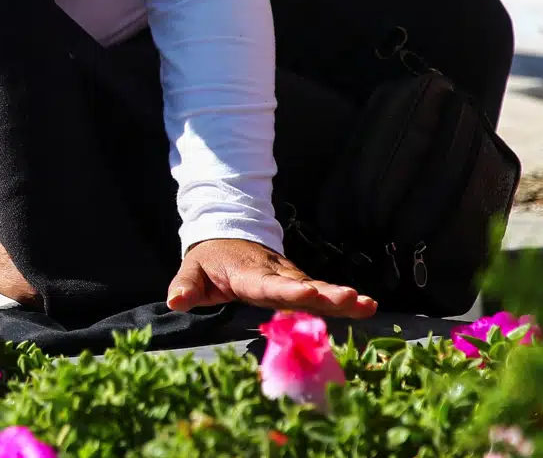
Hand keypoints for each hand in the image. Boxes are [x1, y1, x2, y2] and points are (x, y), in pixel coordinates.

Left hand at [167, 239, 376, 318]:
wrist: (227, 234)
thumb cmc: (209, 258)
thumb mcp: (192, 268)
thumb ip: (186, 286)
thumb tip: (175, 301)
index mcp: (247, 274)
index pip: (268, 284)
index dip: (287, 290)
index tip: (307, 292)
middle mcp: (274, 274)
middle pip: (301, 286)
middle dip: (326, 294)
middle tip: (351, 299)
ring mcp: (289, 278)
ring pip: (316, 288)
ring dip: (340, 297)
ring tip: (366, 304)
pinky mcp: (298, 283)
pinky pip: (319, 293)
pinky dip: (341, 300)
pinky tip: (365, 307)